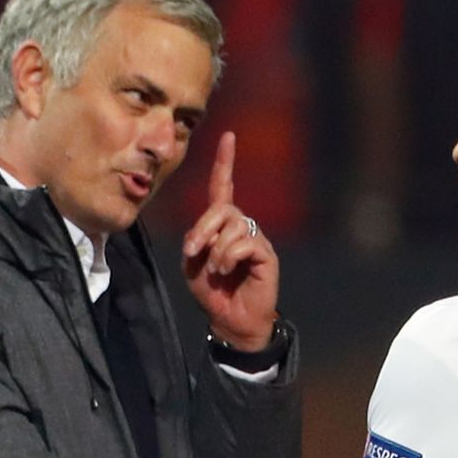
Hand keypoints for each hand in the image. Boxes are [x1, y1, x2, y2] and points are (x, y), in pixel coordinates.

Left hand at [182, 132, 278, 350]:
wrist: (230, 320)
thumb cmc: (212, 291)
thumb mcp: (192, 264)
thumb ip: (195, 241)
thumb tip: (204, 232)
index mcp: (222, 225)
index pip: (224, 187)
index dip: (225, 162)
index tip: (228, 136)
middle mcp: (242, 226)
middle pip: (223, 208)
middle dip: (203, 228)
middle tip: (193, 252)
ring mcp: (255, 239)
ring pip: (233, 227)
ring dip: (216, 250)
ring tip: (216, 270)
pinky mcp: (266, 254)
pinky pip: (245, 243)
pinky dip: (229, 257)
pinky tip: (227, 272)